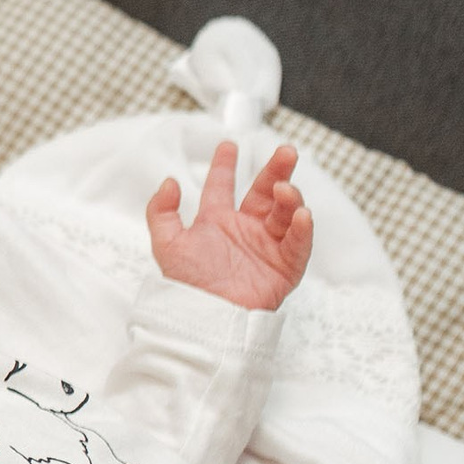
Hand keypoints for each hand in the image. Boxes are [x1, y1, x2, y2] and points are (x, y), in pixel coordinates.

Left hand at [146, 141, 312, 311]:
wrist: (207, 319)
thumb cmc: (186, 285)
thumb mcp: (167, 245)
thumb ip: (161, 212)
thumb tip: (168, 181)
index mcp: (216, 222)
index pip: (223, 187)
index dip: (225, 166)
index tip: (228, 145)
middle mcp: (244, 230)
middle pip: (264, 192)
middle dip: (276, 170)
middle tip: (286, 151)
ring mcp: (266, 246)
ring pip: (285, 213)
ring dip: (290, 197)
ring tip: (285, 189)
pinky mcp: (285, 267)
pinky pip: (298, 243)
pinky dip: (302, 228)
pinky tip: (301, 214)